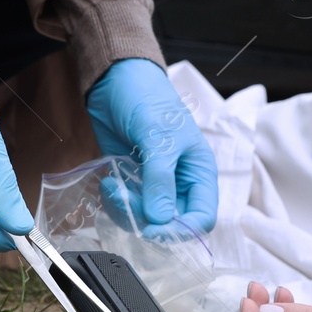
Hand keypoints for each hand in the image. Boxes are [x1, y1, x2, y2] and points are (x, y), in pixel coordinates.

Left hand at [86, 58, 217, 238]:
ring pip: (146, 220)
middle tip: (124, 199)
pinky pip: (127, 208)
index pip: (203, 218)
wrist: (116, 81)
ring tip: (112, 187)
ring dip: (126, 211)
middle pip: (171, 224)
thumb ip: (160, 179)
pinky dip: (115, 203)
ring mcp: (154, 185)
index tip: (153, 229)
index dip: (182, 231)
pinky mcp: (131, 183)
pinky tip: (108, 184)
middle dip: (146, 219)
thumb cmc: (148, 99)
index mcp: (199, 172)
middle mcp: (180, 184)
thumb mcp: (158, 137)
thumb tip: (160, 219)